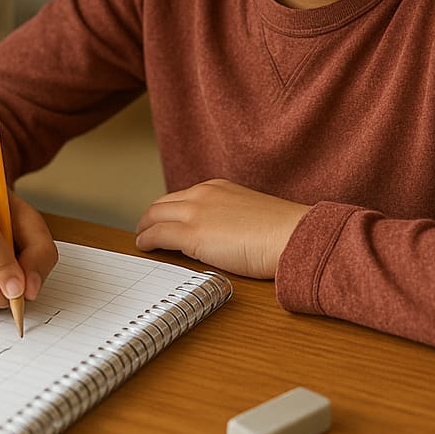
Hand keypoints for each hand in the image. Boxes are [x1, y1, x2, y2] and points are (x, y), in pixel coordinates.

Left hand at [135, 178, 310, 277]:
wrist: (292, 236)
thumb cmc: (282, 233)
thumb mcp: (249, 214)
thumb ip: (229, 217)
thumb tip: (220, 234)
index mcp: (217, 188)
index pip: (182, 196)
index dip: (169, 209)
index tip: (165, 218)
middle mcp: (202, 194)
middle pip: (163, 203)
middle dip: (151, 216)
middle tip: (145, 227)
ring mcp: (195, 212)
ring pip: (156, 216)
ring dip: (145, 227)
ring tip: (141, 237)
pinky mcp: (191, 234)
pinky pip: (158, 235)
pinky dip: (146, 239)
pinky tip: (143, 245)